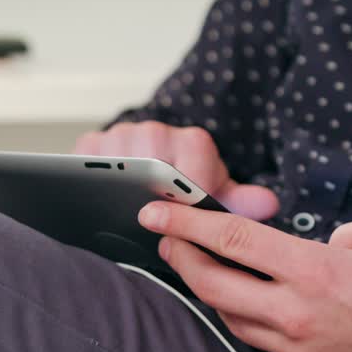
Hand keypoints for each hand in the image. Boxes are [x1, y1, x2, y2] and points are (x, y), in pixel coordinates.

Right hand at [73, 121, 279, 220]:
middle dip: (152, 189)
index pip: (195, 161)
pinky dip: (85, 178)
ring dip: (116, 184)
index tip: (189, 212)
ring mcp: (119, 136)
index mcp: (192, 143)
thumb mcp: (214, 198)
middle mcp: (155, 132)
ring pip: (115, 156)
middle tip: (151, 218)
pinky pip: (83, 158)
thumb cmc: (184, 192)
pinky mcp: (88, 145)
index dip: (191, 188)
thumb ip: (239, 204)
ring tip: (121, 213)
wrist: (145, 176)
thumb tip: (268, 205)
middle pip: (151, 157)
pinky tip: (92, 202)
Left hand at [137, 203, 351, 351]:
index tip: (158, 212)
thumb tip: (319, 243)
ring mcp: (301, 348)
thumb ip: (342, 232)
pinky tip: (241, 299)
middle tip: (165, 236)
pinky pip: (261, 340)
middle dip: (180, 257)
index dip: (187, 223)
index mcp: (315, 271)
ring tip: (196, 264)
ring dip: (208, 289)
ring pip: (232, 317)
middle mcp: (299, 314)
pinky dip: (244, 316)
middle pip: (214, 285)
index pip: (232, 242)